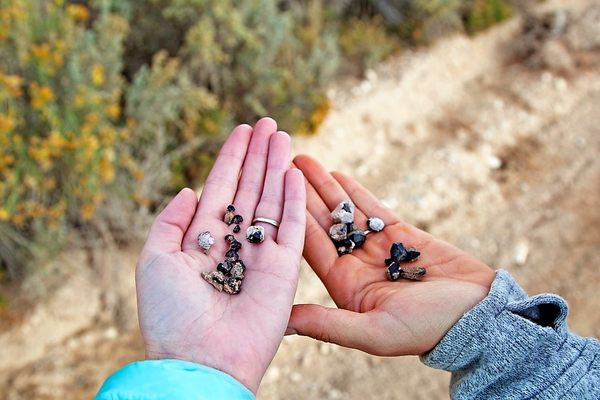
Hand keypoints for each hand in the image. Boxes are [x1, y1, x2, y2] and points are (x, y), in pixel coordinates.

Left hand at [135, 118, 305, 392]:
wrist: (201, 359)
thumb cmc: (170, 315)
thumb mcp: (154, 260)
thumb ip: (169, 222)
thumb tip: (188, 191)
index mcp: (202, 240)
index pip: (220, 189)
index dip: (230, 158)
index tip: (241, 130)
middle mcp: (233, 243)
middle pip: (249, 188)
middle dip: (258, 155)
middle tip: (268, 122)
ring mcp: (260, 254)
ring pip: (271, 200)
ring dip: (277, 168)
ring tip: (282, 136)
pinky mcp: (284, 269)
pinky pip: (290, 227)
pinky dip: (293, 200)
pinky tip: (293, 173)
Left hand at [287, 155, 494, 355]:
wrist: (478, 316)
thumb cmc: (427, 329)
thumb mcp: (373, 332)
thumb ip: (327, 324)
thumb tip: (281, 323)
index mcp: (345, 287)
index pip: (311, 247)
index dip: (290, 218)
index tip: (271, 194)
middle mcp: (356, 266)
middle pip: (323, 224)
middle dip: (301, 195)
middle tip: (278, 166)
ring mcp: (378, 248)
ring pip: (345, 212)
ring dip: (323, 187)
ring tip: (302, 160)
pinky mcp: (402, 235)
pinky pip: (373, 209)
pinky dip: (355, 192)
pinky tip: (337, 174)